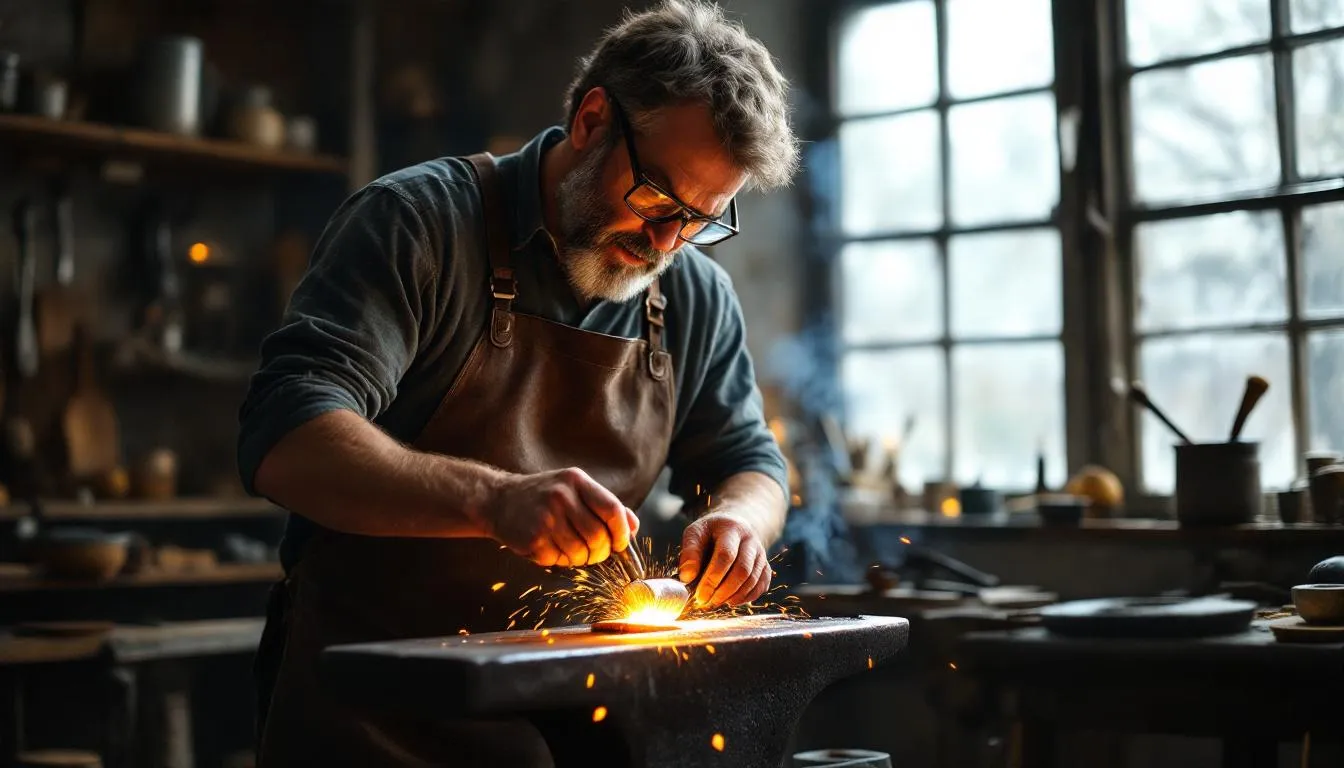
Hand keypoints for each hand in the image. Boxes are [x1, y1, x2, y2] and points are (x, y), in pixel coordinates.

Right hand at [489, 468, 638, 566]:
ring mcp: (546, 518)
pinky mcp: (533, 539)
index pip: (613, 509)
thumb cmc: (543, 496)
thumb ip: (605, 504)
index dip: (622, 532)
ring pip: (581, 553)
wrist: (497, 500)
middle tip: (596, 552)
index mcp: (576, 481)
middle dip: (602, 552)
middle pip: (599, 536)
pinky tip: (551, 547)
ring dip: (581, 558)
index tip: (621, 542)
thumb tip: (633, 527)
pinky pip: (560, 560)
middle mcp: (561, 497)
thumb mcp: (574, 488)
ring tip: (571, 548)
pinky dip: (561, 560)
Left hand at [678, 512, 770, 607]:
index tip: (700, 595)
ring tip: (715, 602)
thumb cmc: (711, 532)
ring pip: (753, 580)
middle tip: (707, 602)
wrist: (734, 525)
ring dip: (734, 596)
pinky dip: (747, 597)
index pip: (726, 555)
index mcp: (731, 529)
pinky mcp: (765, 566)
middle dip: (724, 591)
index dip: (713, 578)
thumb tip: (686, 577)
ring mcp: (761, 553)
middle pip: (743, 570)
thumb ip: (689, 553)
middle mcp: (750, 540)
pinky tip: (731, 601)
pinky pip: (761, 585)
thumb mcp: (695, 533)